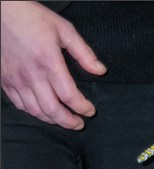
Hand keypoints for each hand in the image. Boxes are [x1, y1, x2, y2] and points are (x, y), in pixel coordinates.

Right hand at [0, 0, 105, 128]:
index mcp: (49, 62)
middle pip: (53, 110)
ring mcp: (17, 79)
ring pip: (36, 111)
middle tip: (78, 123)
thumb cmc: (29, 16)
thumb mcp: (62, 29)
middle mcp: (32, 75)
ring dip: (52, 120)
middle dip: (69, 122)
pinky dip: (34, 112)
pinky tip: (42, 110)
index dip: (83, 108)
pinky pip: (20, 104)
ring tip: (63, 119)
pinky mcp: (6, 80)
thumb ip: (83, 52)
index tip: (90, 110)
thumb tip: (100, 70)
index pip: (70, 96)